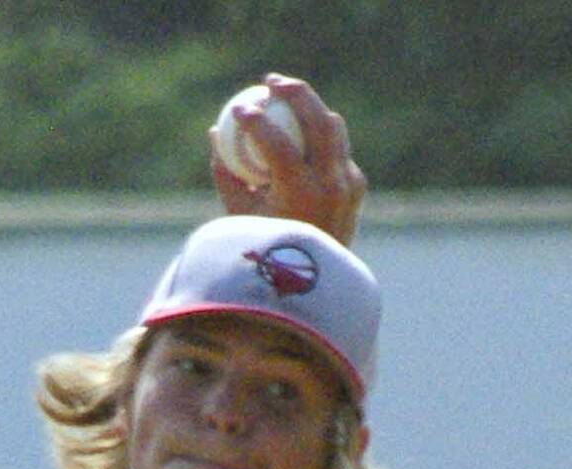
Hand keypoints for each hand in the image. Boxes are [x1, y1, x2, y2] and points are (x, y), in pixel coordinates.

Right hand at [208, 72, 366, 245]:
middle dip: (293, 92)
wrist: (312, 282)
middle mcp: (330, 186)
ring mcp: (348, 185)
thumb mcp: (239, 215)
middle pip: (317, 121)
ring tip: (285, 96)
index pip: (277, 143)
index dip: (254, 120)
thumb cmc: (266, 249)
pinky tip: (299, 128)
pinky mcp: (356, 185)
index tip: (238, 108)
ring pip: (333, 127)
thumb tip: (215, 134)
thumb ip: (226, 174)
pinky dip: (319, 134)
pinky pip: (337, 147)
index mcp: (299, 195)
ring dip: (310, 106)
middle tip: (269, 82)